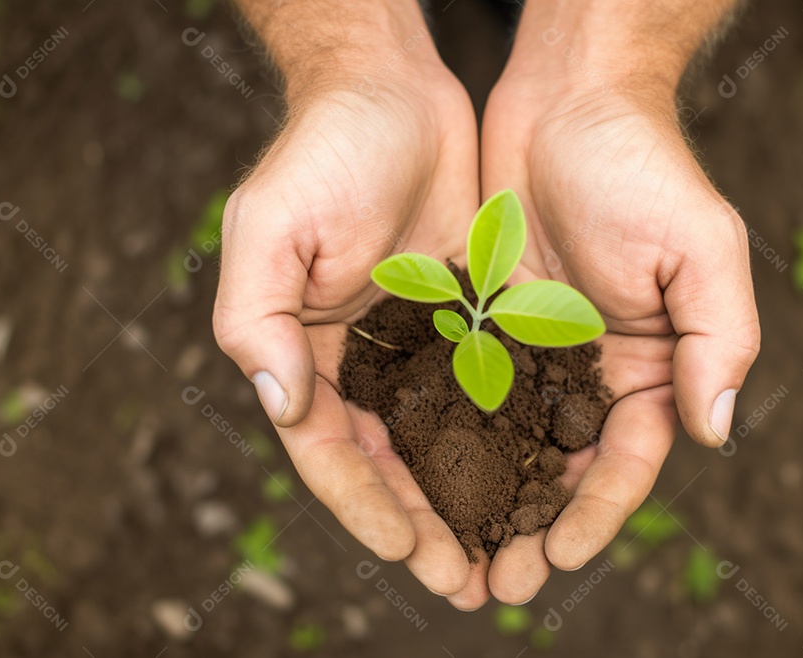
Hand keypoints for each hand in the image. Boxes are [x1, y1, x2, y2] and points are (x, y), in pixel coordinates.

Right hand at [214, 1, 479, 599]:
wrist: (392, 91)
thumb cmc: (323, 151)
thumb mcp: (272, 226)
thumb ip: (258, 319)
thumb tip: (280, 404)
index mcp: (309, 356)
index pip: (334, 454)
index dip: (368, 509)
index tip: (410, 556)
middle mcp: (364, 365)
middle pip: (396, 468)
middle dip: (429, 529)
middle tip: (469, 586)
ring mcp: (420, 347)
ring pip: (449, 446)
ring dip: (476, 504)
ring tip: (512, 558)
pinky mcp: (471, 322)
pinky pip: (494, 393)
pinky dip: (512, 441)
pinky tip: (543, 479)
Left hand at [477, 0, 758, 603]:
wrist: (568, 98)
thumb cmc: (645, 166)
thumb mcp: (701, 247)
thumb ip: (717, 338)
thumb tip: (716, 432)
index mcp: (649, 365)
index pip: (626, 461)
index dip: (595, 515)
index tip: (557, 561)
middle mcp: (590, 369)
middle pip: (561, 469)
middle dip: (531, 529)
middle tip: (492, 585)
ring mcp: (534, 349)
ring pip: (506, 444)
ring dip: (482, 502)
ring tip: (446, 555)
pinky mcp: (484, 322)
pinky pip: (460, 390)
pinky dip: (443, 437)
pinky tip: (412, 475)